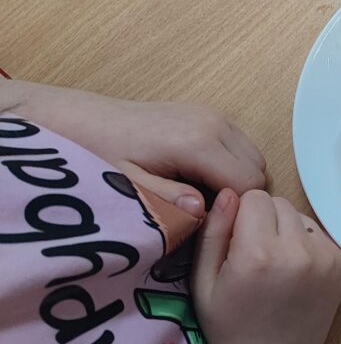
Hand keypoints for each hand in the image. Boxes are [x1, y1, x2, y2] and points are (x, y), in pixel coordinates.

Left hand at [0, 80, 265, 215]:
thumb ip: (166, 201)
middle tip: (206, 218)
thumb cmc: (97, 154)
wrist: (79, 119)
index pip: (249, 186)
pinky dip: (231, 167)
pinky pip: (240, 146)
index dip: (236, 213)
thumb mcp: (126, 187)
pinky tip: (199, 180)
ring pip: (253, 158)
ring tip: (201, 200)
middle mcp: (216, 123)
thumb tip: (203, 211)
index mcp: (199, 142)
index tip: (210, 229)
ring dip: (237, 182)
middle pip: (258, 172)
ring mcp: (215, 115)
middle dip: (240, 198)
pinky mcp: (210, 114)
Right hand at [192, 189, 340, 343]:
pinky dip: (304, 244)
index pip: (253, 197)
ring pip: (300, 215)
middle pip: (279, 203)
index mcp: (258, 254)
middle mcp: (297, 252)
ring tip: (274, 264)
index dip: (240, 215)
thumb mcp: (203, 282)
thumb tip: (229, 192)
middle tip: (254, 253)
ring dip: (286, 229)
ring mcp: (325, 258)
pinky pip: (318, 233)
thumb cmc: (229, 328)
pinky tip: (293, 272)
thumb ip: (213, 232)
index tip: (235, 240)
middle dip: (263, 219)